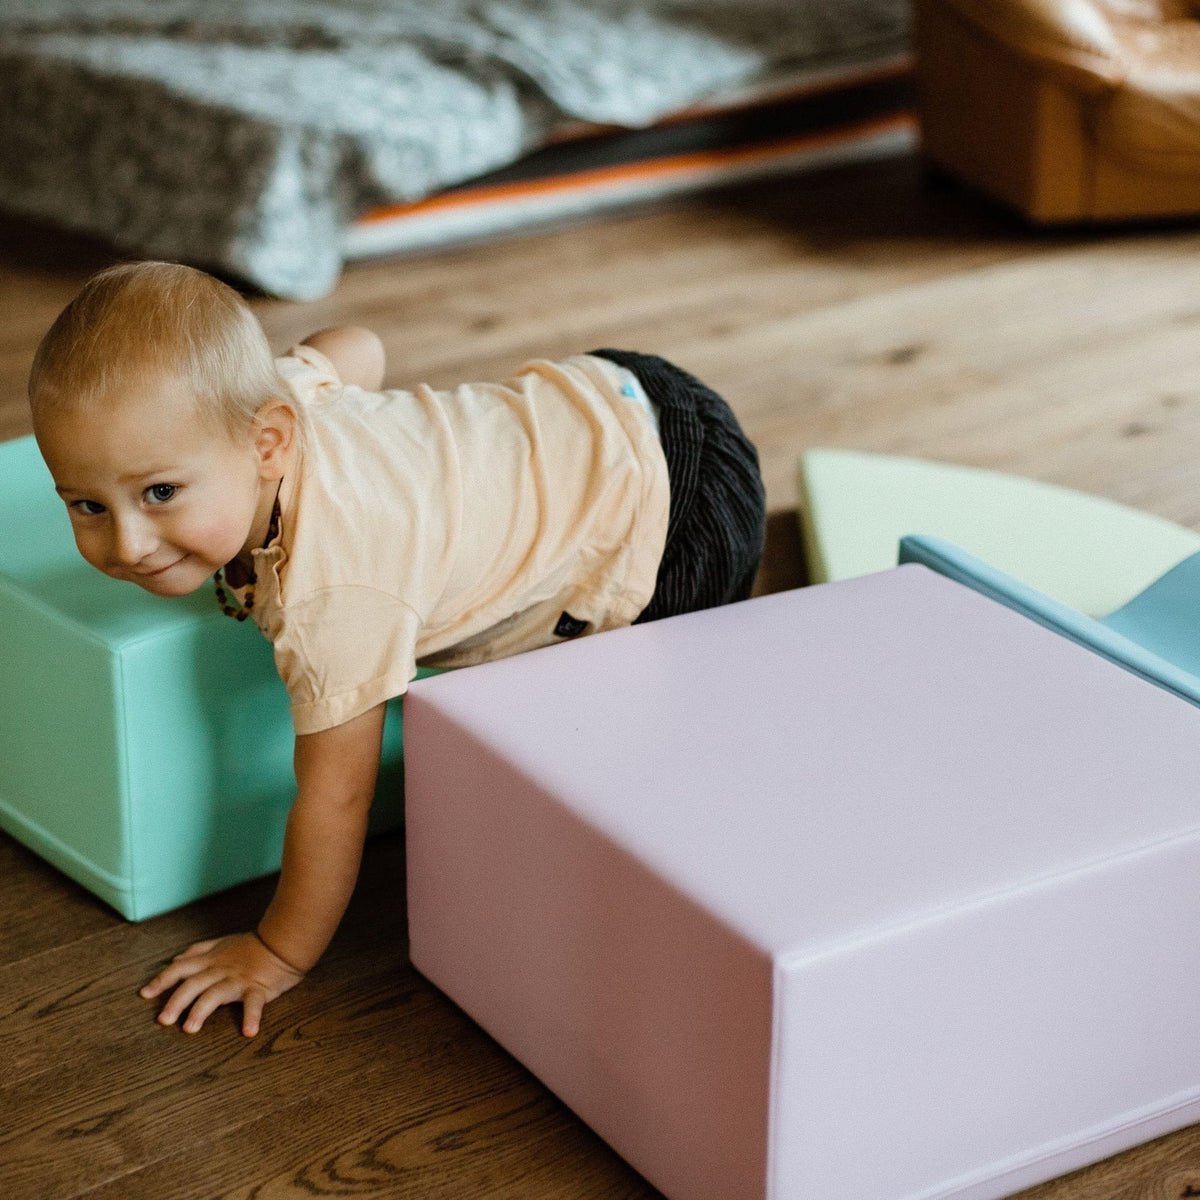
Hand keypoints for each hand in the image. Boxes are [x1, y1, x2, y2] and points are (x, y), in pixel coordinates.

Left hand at [140, 932, 305, 1036]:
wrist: (283, 941)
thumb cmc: (253, 945)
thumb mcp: (222, 943)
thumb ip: (198, 951)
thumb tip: (176, 959)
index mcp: (211, 960)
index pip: (180, 968)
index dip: (162, 980)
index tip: (144, 994)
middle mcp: (220, 970)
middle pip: (193, 984)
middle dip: (175, 1001)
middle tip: (163, 1020)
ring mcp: (238, 979)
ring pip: (215, 994)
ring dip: (201, 1010)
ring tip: (190, 1029)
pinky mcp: (258, 988)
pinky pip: (253, 1002)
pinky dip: (251, 1016)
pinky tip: (248, 1031)